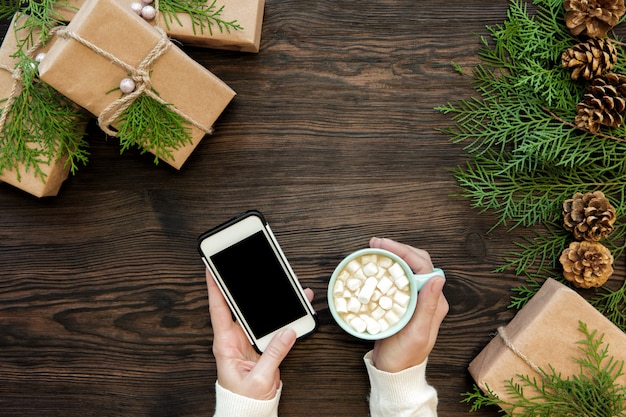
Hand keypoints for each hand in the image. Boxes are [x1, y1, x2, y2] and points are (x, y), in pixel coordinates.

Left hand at [205, 269, 313, 399]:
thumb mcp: (259, 379)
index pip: (218, 309)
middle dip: (244, 284)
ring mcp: (247, 339)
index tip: (211, 268)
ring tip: (281, 283)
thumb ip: (273, 354)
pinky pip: (271, 325)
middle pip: (238, 305)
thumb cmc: (245, 399)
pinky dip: (283, 315)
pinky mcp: (261, 344)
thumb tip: (286, 333)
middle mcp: (234, 338)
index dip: (214, 287)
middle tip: (248, 265)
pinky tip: (295, 305)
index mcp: (225, 344)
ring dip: (269, 299)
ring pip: (257, 313)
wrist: (249, 412)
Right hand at [368, 237, 448, 372]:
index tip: (384, 245)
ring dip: (392, 255)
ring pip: (407, 268)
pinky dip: (387, 267)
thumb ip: (428, 307)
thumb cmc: (405, 356)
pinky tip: (375, 265)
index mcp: (434, 302)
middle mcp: (427, 297)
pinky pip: (397, 278)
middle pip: (416, 262)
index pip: (423, 266)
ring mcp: (414, 298)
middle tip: (375, 244)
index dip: (404, 251)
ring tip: (374, 249)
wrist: (393, 372)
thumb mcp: (417, 333)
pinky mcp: (403, 302)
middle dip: (397, 248)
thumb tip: (438, 278)